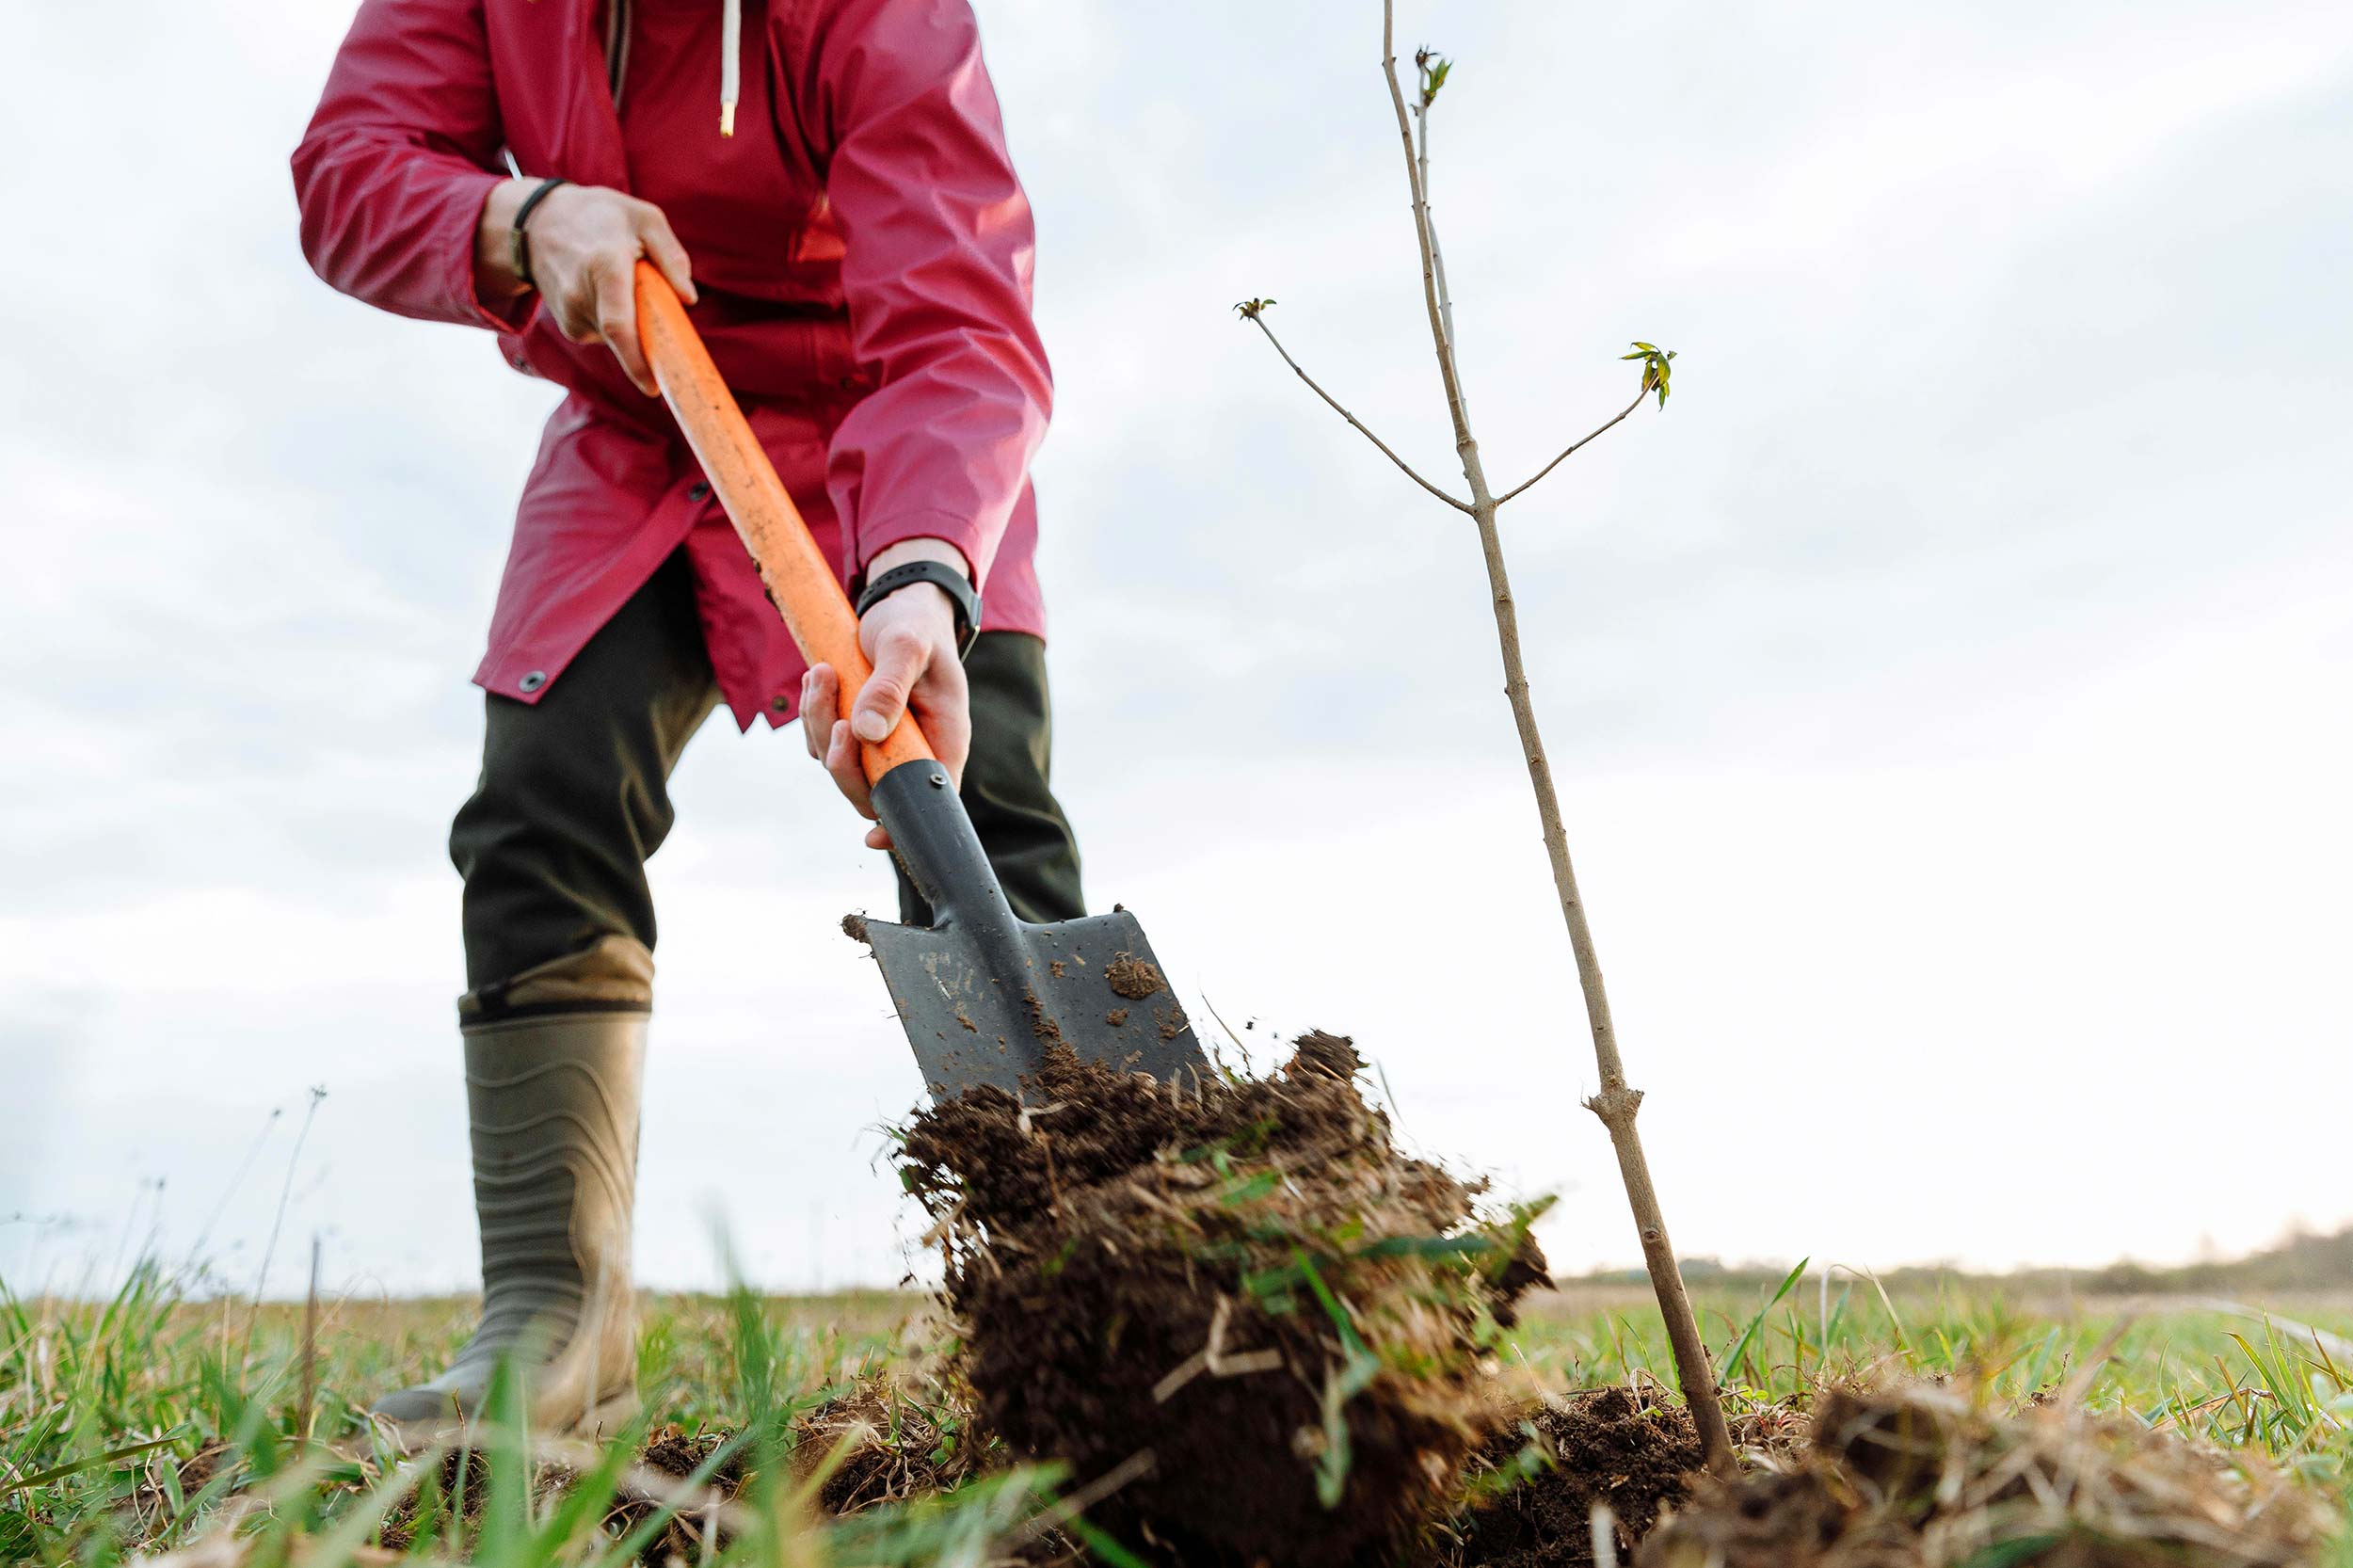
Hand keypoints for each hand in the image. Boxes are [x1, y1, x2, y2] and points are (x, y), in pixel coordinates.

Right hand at [474, 180, 695, 395]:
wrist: (537, 223)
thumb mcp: (643, 217)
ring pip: (619, 336)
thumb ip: (670, 255)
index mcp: (604, 267)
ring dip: (633, 320)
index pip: (618, 325)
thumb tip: (689, 299)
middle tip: (656, 310)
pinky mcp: (568, 326)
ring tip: (619, 281)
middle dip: (649, 337)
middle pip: (625, 336)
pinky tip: (605, 292)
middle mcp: (581, 295)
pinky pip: (606, 335)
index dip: (635, 362)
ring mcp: (570, 314)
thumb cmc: (600, 216)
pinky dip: (617, 321)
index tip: (653, 388)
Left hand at [800, 541, 973, 849]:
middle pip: (871, 790)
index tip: (873, 836)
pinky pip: (823, 741)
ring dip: (820, 722)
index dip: (902, 824)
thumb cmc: (915, 626)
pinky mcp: (856, 731)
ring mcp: (882, 744)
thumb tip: (866, 732)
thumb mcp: (907, 646)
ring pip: (840, 763)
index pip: (928, 798)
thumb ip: (890, 686)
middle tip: (835, 716)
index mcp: (943, 740)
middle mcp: (913, 750)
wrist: (901, 605)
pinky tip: (820, 678)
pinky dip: (814, 713)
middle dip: (842, 759)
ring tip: (822, 673)